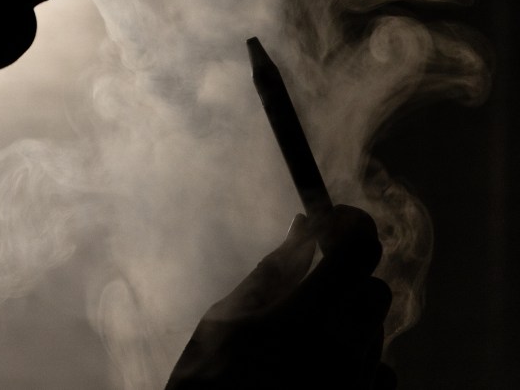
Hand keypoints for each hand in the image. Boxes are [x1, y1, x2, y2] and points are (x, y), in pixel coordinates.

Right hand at [166, 205, 396, 389]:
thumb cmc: (207, 381)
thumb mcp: (227, 318)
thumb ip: (273, 271)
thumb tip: (303, 226)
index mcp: (302, 321)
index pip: (358, 250)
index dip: (351, 223)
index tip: (332, 217)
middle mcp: (341, 355)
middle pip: (377, 289)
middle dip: (349, 275)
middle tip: (311, 278)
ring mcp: (357, 386)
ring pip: (377, 329)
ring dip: (349, 317)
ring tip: (301, 333)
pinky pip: (382, 371)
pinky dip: (359, 359)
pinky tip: (319, 366)